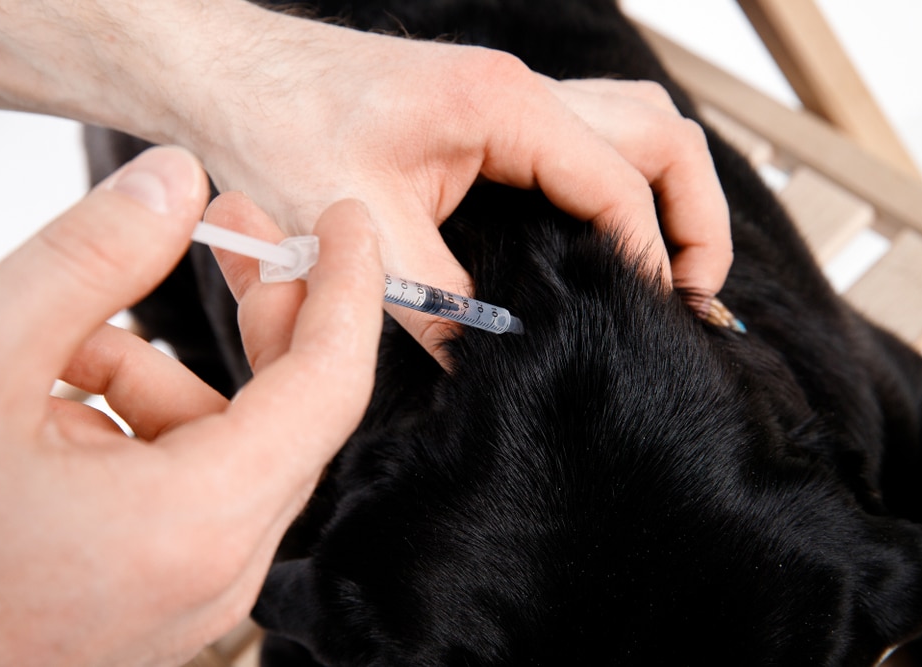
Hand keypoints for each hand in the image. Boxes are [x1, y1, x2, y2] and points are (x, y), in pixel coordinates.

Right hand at [0, 147, 383, 666]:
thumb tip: (174, 182)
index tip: (345, 217)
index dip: (350, 287)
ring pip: (222, 441)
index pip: (331, 386)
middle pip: (287, 410)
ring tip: (60, 338)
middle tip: (228, 223)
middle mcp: (214, 572)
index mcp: (196, 524)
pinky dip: (133, 421)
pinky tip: (53, 397)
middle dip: (259, 307)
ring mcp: (187, 591)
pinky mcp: (155, 592)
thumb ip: (89, 260)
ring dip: (157, 369)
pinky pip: (181, 481)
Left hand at [183, 8, 731, 357]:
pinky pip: (584, 142)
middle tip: (696, 295)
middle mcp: (521, 91)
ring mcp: (507, 100)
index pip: (620, 183)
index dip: (647, 259)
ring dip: (666, 193)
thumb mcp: (359, 227)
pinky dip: (617, 188)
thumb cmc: (276, 126)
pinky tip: (596, 243)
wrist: (225, 76)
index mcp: (504, 106)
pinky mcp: (486, 118)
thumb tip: (487, 360)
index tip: (655, 321)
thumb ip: (433, 300)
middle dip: (696, 215)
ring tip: (666, 271)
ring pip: (632, 128)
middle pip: (660, 136)